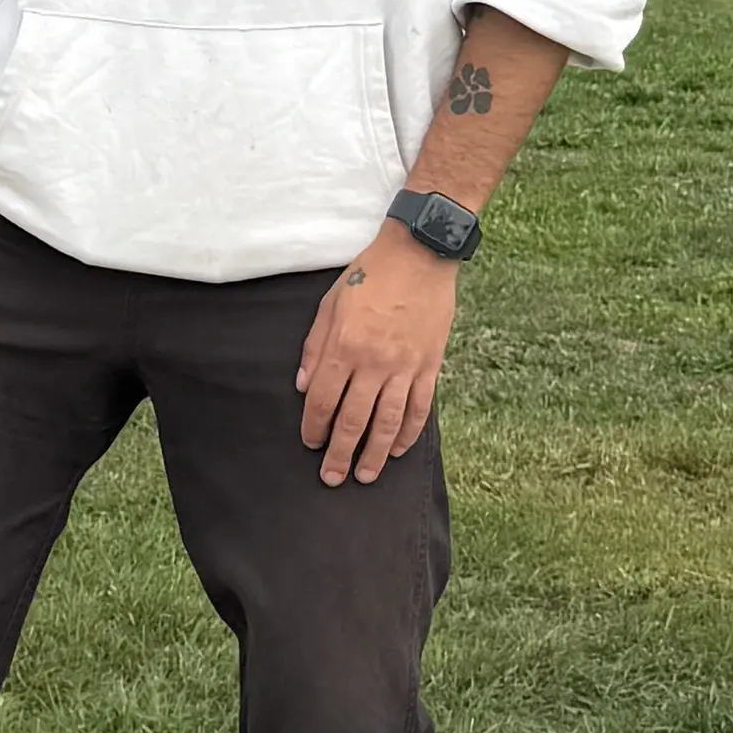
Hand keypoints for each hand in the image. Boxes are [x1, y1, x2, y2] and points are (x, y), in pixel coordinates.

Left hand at [297, 227, 457, 484]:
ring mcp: (405, 366)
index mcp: (344, 346)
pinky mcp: (429, 365)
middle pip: (353, 420)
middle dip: (340, 453)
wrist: (420, 254)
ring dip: (374, 454)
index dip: (314, 426)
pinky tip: (396, 449)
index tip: (310, 443)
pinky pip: (418, 408)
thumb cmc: (369, 275)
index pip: (323, 400)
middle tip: (332, 478)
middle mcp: (374, 362)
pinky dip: (407, 433)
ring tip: (366, 476)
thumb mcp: (329, 304)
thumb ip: (314, 348)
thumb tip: (303, 387)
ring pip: (387, 422)